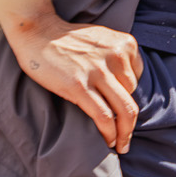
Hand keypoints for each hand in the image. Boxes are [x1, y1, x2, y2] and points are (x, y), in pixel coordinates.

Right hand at [0, 4, 142, 151]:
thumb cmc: (69, 39)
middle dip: (131, 121)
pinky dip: (109, 133)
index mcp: (125, 45)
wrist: (39, 32)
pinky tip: (108, 142)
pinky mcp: (79, 86)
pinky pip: (104, 116)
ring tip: (119, 144)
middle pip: (133, 96)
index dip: (127, 98)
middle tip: (127, 139)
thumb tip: (125, 87)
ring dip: (123, 132)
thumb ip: (117, 58)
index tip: (121, 113)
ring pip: (124, 110)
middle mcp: (117, 56)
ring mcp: (98, 71)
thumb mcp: (103, 41)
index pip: (136, 79)